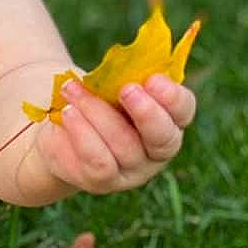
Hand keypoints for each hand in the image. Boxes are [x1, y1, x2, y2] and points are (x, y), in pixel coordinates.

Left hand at [34, 73, 195, 194]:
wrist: (64, 127)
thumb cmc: (98, 98)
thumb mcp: (111, 83)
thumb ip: (123, 76)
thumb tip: (122, 65)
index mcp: (169, 119)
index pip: (183, 110)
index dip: (172, 97)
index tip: (152, 79)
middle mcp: (157, 150)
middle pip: (163, 137)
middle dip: (146, 112)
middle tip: (126, 89)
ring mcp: (132, 169)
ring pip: (123, 146)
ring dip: (97, 113)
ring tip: (72, 90)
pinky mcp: (104, 181)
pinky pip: (96, 161)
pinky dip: (80, 133)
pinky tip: (67, 112)